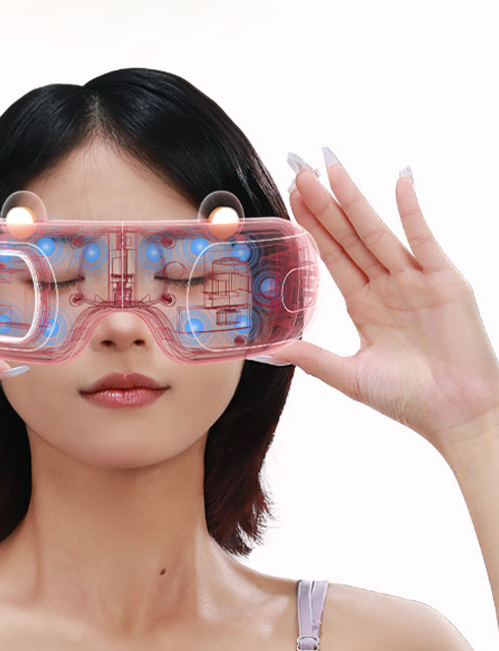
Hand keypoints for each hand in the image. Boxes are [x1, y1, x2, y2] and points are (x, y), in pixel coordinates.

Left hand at [269, 149, 498, 452]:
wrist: (455, 414)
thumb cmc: (406, 398)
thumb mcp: (347, 375)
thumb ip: (310, 356)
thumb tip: (266, 348)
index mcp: (363, 303)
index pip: (329, 253)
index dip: (310, 223)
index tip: (289, 193)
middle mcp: (385, 284)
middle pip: (347, 234)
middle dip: (322, 200)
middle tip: (298, 165)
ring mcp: (414, 280)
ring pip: (376, 231)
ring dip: (353, 198)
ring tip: (330, 165)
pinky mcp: (444, 281)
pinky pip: (424, 239)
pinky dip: (412, 211)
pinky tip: (398, 181)